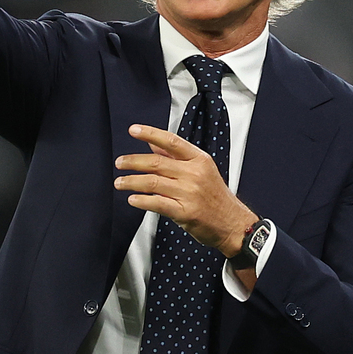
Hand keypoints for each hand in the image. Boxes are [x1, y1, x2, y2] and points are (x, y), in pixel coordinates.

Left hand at [114, 124, 257, 254]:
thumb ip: (176, 156)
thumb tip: (152, 143)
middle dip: (133, 161)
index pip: (171, 141)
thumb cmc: (215, 197)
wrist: (233, 224)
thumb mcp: (201, 170)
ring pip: (152, 182)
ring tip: (120, 182)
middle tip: (119, 163)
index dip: (150, 133)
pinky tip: (132, 199)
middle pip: (157, 162)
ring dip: (131, 182)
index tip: (133, 130)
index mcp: (199, 159)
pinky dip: (141, 200)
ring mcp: (190, 193)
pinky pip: (157, 203)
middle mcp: (195, 174)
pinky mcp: (185, 212)